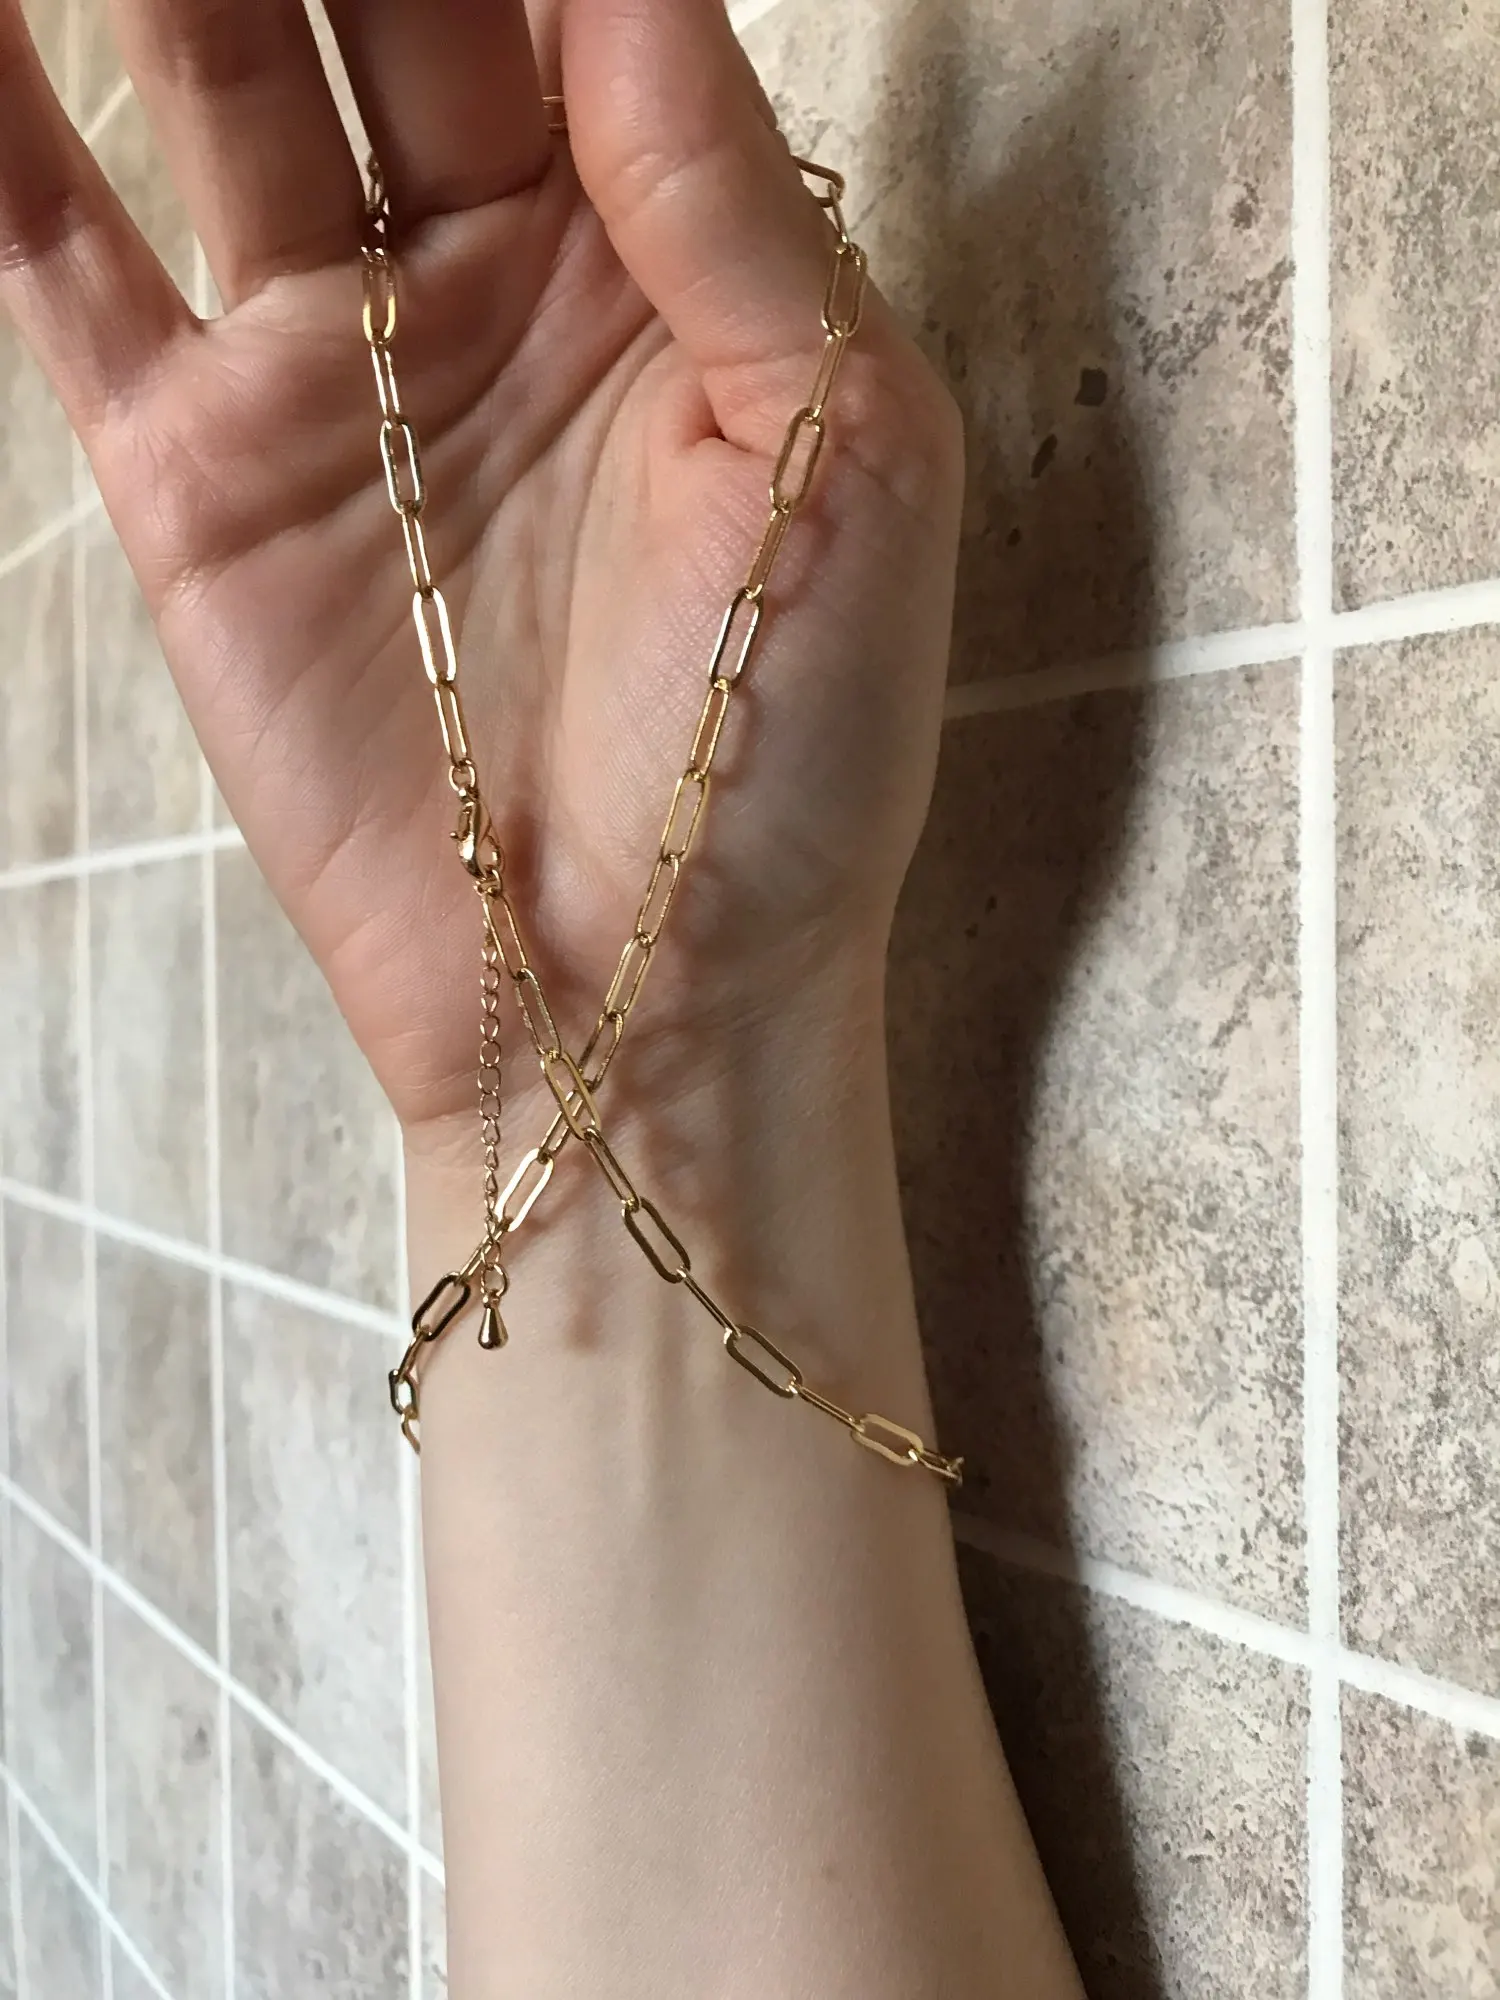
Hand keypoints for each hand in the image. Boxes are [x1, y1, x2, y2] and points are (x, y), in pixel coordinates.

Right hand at [0, 0, 962, 1153]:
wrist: (637, 994)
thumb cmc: (790, 759)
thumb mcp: (840, 469)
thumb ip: (733, 215)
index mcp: (670, 262)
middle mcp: (494, 281)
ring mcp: (331, 369)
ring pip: (219, 82)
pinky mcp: (199, 476)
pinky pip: (68, 264)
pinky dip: (2, 137)